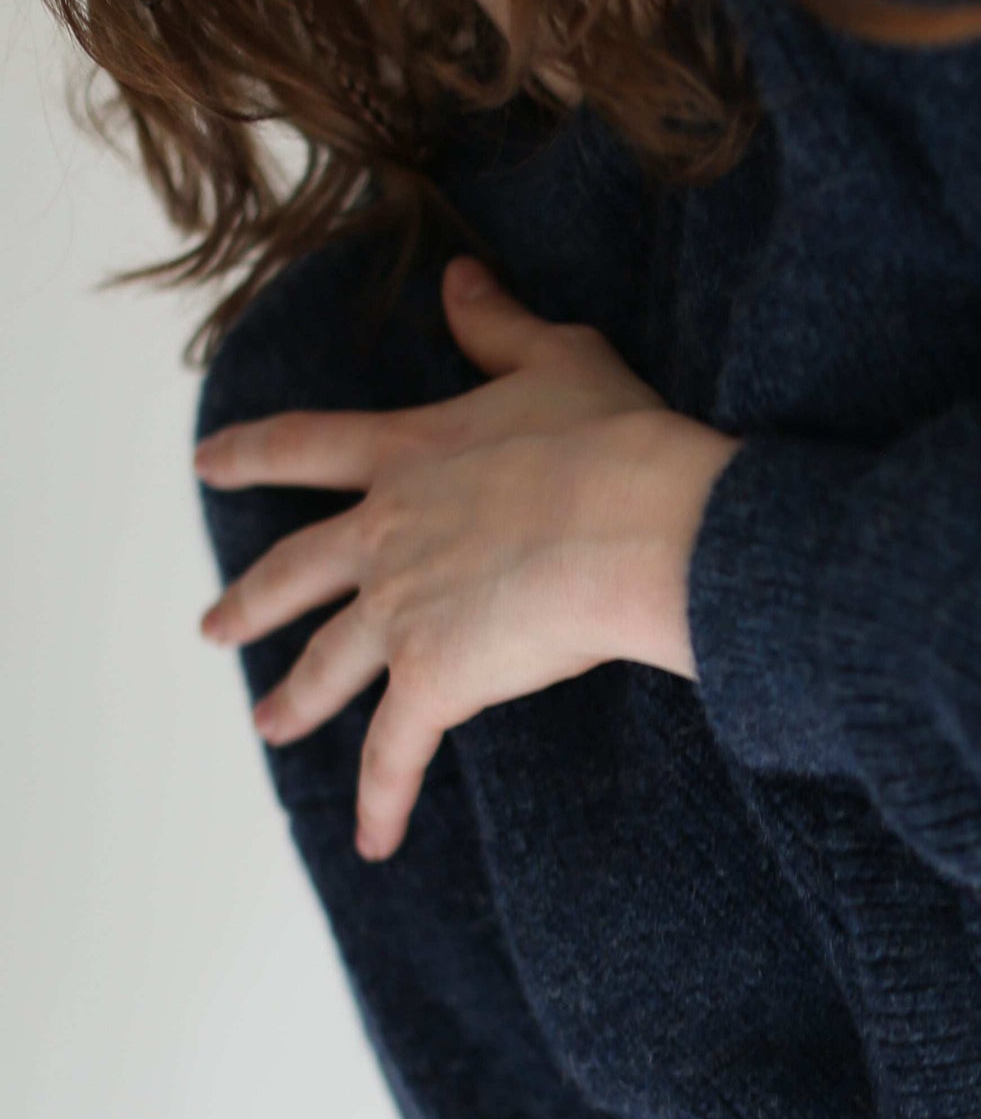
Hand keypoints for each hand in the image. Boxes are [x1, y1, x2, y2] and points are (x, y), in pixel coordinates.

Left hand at [194, 255, 743, 862]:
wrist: (636, 519)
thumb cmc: (612, 438)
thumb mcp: (557, 358)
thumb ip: (498, 323)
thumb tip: (460, 275)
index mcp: (408, 455)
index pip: (307, 451)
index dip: (252, 455)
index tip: (206, 462)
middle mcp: (386, 535)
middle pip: (296, 571)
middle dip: (252, 599)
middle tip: (212, 625)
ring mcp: (401, 611)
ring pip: (327, 664)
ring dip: (296, 699)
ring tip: (269, 725)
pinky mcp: (435, 681)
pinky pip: (397, 755)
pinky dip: (382, 802)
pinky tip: (372, 842)